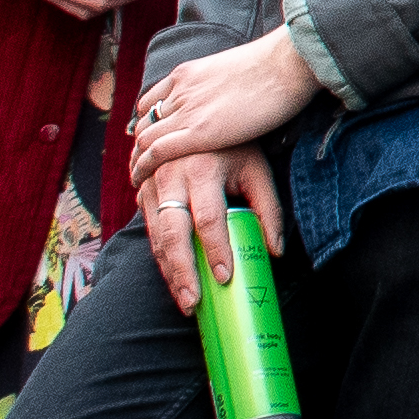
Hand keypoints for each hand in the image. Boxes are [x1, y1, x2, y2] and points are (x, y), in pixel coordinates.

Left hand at [131, 33, 320, 183]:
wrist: (289, 63)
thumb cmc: (281, 65)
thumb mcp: (237, 69)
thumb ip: (228, 82)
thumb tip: (241, 92)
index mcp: (188, 73)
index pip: (152, 101)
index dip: (149, 122)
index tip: (154, 138)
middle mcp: (180, 91)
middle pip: (144, 122)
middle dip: (140, 144)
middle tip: (142, 162)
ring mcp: (187, 110)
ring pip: (144, 138)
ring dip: (137, 159)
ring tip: (139, 176)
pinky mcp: (198, 132)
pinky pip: (155, 152)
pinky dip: (142, 167)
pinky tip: (140, 180)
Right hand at [135, 142, 284, 322]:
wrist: (197, 115)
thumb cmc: (236, 146)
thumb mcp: (258, 169)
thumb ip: (269, 209)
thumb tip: (276, 252)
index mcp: (203, 169)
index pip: (210, 219)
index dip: (218, 250)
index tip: (226, 278)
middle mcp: (171, 177)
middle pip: (173, 233)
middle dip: (183, 271)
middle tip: (194, 303)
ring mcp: (152, 184)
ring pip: (156, 236)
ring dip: (169, 271)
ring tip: (185, 300)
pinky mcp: (143, 191)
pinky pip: (149, 230)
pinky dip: (160, 256)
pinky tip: (173, 277)